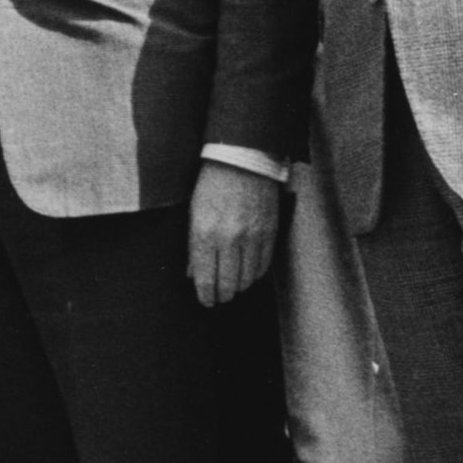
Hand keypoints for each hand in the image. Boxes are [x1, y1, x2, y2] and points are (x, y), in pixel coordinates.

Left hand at [187, 162, 281, 305]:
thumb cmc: (211, 185)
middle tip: (220, 298)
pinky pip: (264, 264)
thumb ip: (193, 247)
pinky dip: (256, 274)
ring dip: (240, 286)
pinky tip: (249, 274)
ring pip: (248, 278)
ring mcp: (252, 237)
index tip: (206, 301)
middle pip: (228, 283)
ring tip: (233, 287)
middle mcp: (229, 239)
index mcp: (204, 234)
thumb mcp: (192, 214)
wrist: (242, 160)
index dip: (206, 295)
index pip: (206, 278)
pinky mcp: (269, 232)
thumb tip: (193, 274)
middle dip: (223, 295)